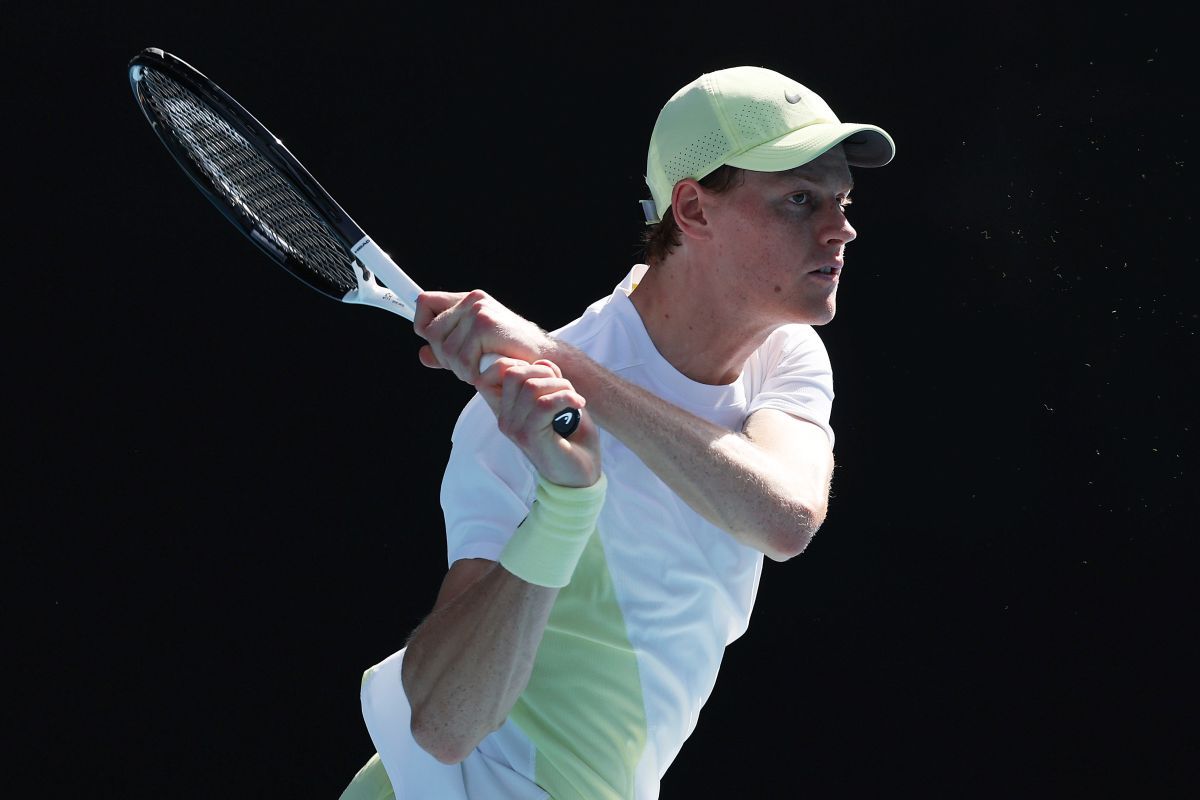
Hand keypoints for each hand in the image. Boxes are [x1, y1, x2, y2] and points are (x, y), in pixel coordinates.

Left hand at [414, 290, 548, 385]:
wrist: (544, 358)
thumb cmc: (512, 353)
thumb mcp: (474, 350)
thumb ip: (447, 352)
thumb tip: (423, 355)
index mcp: (467, 301)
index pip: (426, 303)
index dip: (422, 324)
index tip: (430, 342)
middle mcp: (471, 301)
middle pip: (431, 332)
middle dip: (444, 357)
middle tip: (466, 367)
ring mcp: (478, 311)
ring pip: (445, 349)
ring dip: (459, 369)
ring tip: (478, 370)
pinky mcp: (485, 325)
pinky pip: (462, 358)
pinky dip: (471, 373)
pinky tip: (485, 372)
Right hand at [478, 357, 600, 487]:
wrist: (580, 477)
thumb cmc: (571, 439)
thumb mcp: (558, 401)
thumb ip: (548, 381)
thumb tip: (543, 362)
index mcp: (507, 409)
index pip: (495, 371)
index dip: (521, 362)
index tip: (548, 375)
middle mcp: (505, 418)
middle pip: (513, 372)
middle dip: (545, 372)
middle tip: (566, 388)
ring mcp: (514, 428)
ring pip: (531, 386)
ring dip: (561, 387)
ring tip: (575, 399)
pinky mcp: (529, 437)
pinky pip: (544, 404)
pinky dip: (566, 398)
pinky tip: (579, 405)